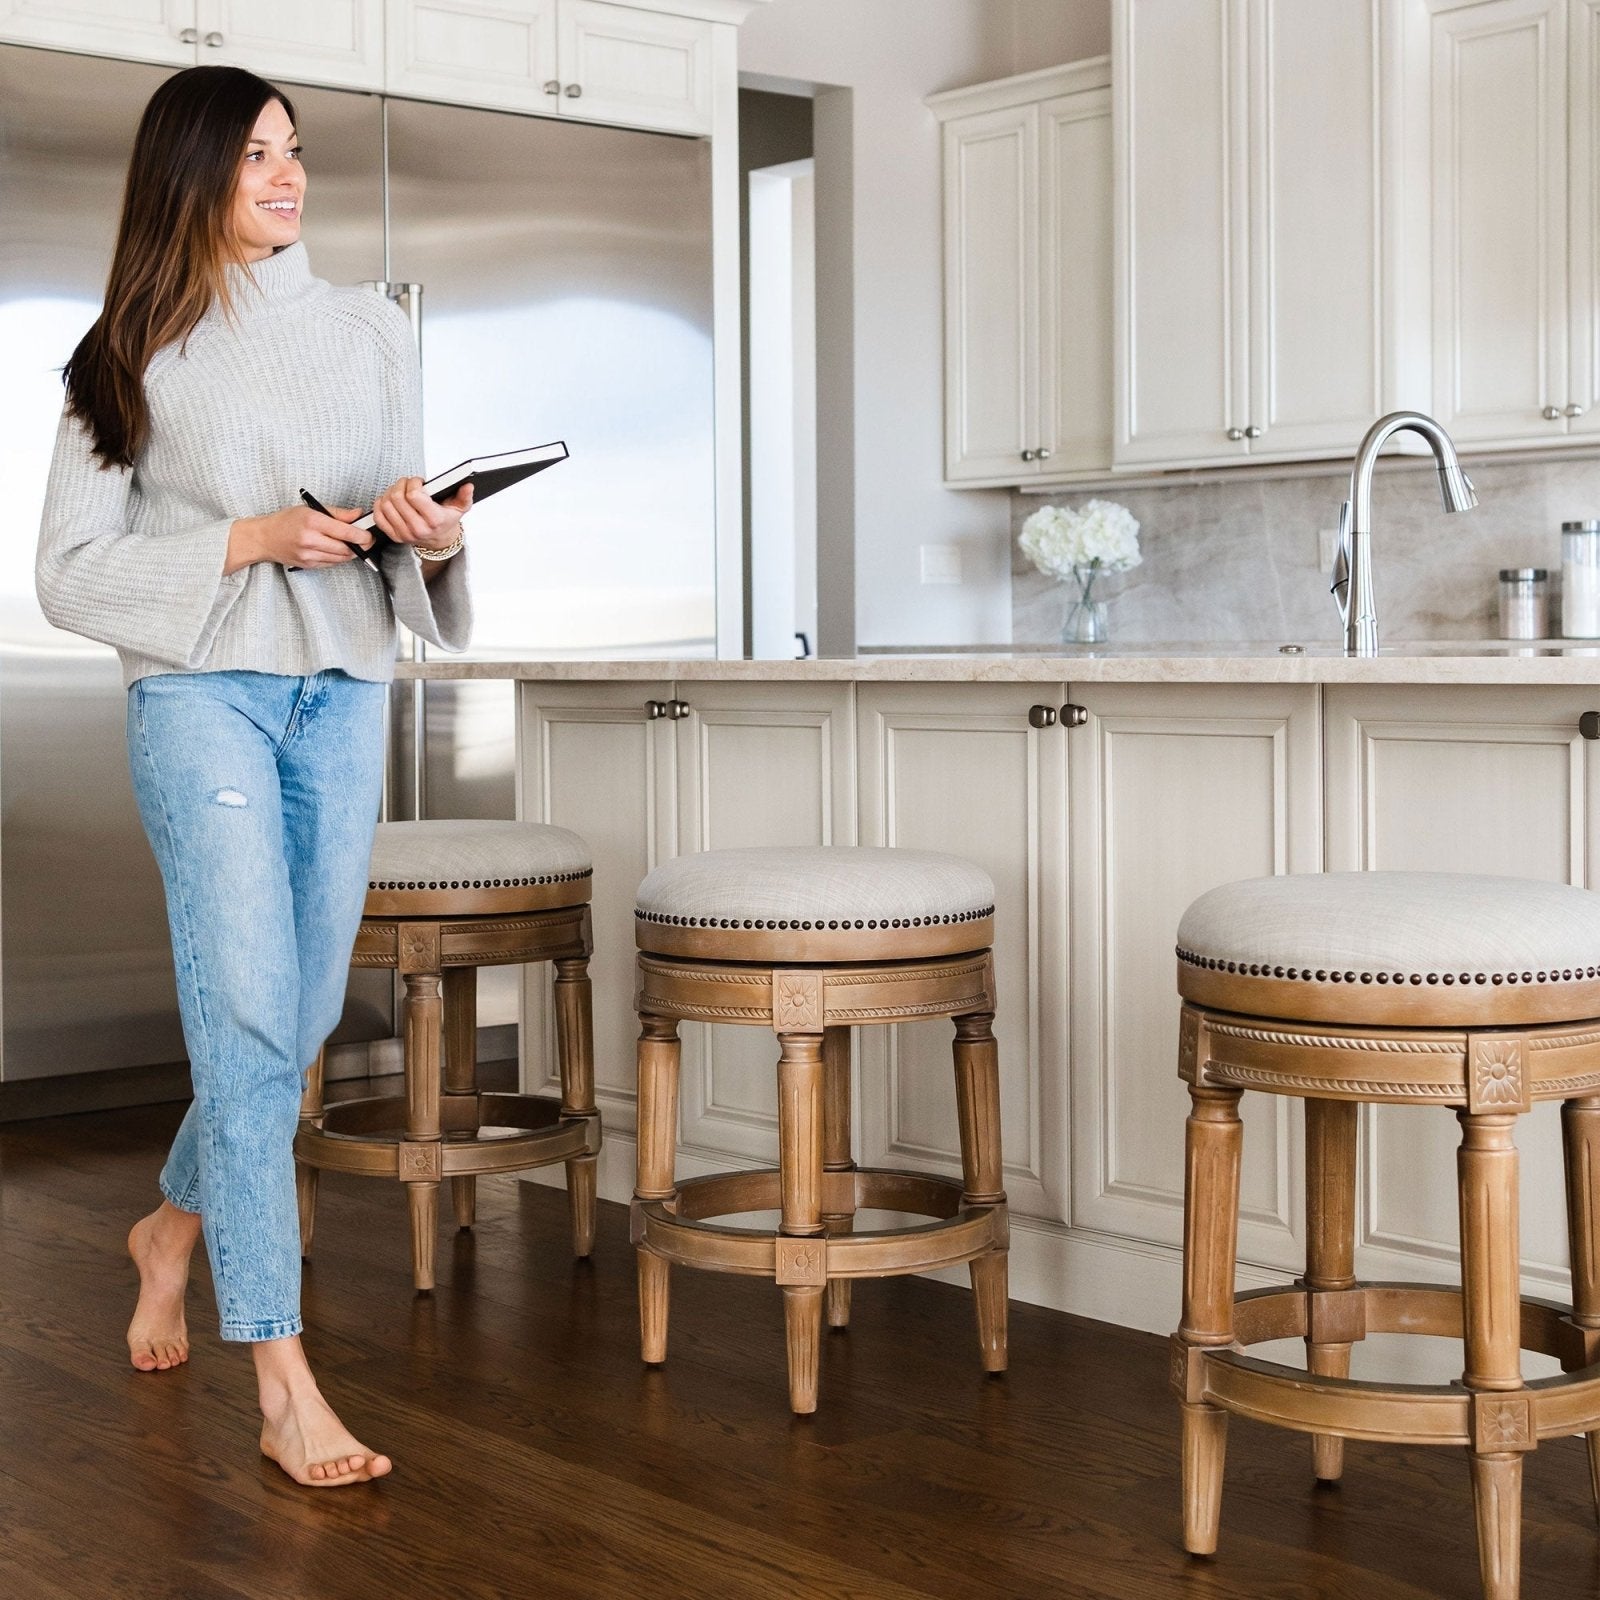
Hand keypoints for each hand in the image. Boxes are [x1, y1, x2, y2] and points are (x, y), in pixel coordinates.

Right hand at [226, 503, 371, 573]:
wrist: (264, 538)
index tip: (369, 535)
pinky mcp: (308, 565)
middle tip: (366, 541)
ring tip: (352, 544)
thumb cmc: (287, 520)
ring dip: (351, 553)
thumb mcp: (311, 509)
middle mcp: (310, 539)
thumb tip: (358, 514)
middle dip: (360, 546)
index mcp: (313, 521)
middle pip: (346, 548)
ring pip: (341, 558)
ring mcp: (309, 554)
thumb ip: (337, 513)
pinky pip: (332, 563)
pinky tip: (337, 550)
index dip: (362, 536)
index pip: (346, 532)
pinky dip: (339, 558)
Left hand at [369, 477, 472, 550]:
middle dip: (401, 484)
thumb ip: (465, 496)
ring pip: (386, 504)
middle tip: (407, 483)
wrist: (439, 540)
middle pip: (397, 498)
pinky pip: (378, 516)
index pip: (413, 495)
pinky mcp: (394, 536)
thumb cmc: (446, 519)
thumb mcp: (459, 507)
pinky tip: (389, 500)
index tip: (418, 482)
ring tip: (400, 490)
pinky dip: (380, 504)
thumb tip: (468, 486)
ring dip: (390, 492)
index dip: (413, 483)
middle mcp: (418, 529)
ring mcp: (404, 534)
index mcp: (434, 520)